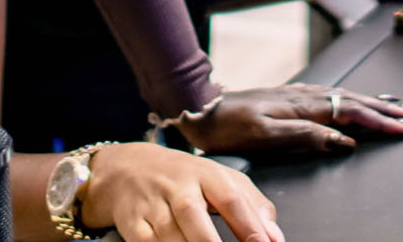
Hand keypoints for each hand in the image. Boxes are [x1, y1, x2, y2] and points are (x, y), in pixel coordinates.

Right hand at [82, 142, 283, 241]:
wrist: (127, 168)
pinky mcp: (131, 223)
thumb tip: (275, 238)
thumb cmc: (185, 179)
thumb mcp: (222, 180)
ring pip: (168, 234)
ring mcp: (151, 205)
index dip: (249, 224)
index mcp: (206, 174)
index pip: (231, 197)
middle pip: (192, 214)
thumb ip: (253, 206)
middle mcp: (177, 186)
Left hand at [173, 84, 402, 154]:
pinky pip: (333, 97)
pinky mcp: (291, 99)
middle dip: (386, 110)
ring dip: (373, 104)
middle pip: (355, 102)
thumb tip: (344, 140)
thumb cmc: (228, 125)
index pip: (353, 112)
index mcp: (303, 105)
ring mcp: (298, 95)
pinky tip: (355, 103)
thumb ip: (306, 135)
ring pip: (346, 97)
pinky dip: (353, 101)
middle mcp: (304, 96)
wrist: (200, 108)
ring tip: (396, 108)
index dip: (381, 121)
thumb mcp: (266, 135)